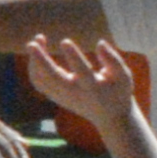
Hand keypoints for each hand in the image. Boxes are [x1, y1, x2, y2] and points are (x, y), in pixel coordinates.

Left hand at [20, 30, 137, 112]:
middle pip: (52, 78)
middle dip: (40, 60)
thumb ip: (113, 60)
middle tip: (32, 42)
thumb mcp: (124, 77)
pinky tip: (37, 51)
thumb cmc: (118, 92)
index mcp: (94, 88)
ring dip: (34, 61)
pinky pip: (39, 83)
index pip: (82, 72)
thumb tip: (100, 43)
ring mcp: (63, 97)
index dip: (73, 56)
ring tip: (38, 40)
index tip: (65, 41)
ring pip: (41, 81)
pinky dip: (34, 68)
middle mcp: (75, 94)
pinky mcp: (56, 98)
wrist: (110, 117)